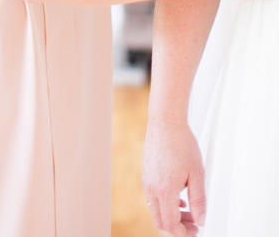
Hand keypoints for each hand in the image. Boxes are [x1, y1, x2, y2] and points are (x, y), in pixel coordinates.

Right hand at [142, 117, 204, 235]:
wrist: (166, 122)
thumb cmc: (181, 142)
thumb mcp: (197, 174)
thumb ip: (199, 200)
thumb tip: (201, 219)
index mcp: (165, 190)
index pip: (171, 224)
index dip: (183, 232)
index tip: (194, 231)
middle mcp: (152, 187)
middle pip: (160, 221)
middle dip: (178, 226)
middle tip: (193, 223)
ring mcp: (147, 180)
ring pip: (156, 210)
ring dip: (171, 214)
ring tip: (188, 209)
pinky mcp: (146, 173)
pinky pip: (153, 197)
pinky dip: (165, 203)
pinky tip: (178, 196)